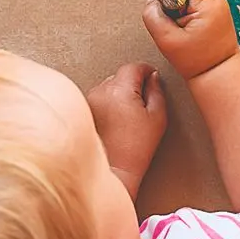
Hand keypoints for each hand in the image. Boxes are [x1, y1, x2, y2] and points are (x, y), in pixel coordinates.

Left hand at [86, 63, 166, 197]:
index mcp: (120, 91)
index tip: (152, 77)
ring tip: (127, 117)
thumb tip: (154, 78)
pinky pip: (98, 99)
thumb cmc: (134, 149)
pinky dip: (107, 105)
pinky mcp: (82, 111)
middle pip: (119, 76)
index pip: (134, 67)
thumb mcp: (157, 118)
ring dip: (118, 94)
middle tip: (142, 103)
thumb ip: (157, 91)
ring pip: (108, 87)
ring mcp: (89, 101)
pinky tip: (114, 123)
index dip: (146, 71)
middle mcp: (100, 92)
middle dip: (132, 84)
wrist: (114, 171)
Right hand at [143, 0, 239, 78]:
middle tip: (174, 18)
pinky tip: (188, 23)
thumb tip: (152, 0)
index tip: (167, 7)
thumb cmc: (197, 60)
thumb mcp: (166, 40)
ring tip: (182, 23)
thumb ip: (153, 16)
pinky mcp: (215, 6)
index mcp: (207, 2)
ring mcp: (217, 0)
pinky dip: (187, 7)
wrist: (218, 70)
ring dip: (179, 2)